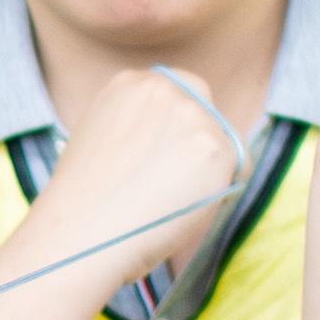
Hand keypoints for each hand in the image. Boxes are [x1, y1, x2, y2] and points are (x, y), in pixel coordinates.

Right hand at [26, 59, 250, 268]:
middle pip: (204, 108)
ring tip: (168, 202)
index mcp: (129, 83)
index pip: (175, 93)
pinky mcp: (214, 147)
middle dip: (197, 140)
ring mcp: (192, 115)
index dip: (175, 128)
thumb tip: (171, 141)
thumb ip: (137, 125)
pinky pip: (239, 167)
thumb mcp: (100, 138)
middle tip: (174, 181)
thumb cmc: (83, 205)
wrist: (80, 236)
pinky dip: (221, 191)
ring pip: (222, 140)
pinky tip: (184, 208)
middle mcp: (162, 88)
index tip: (164, 156)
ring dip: (207, 169)